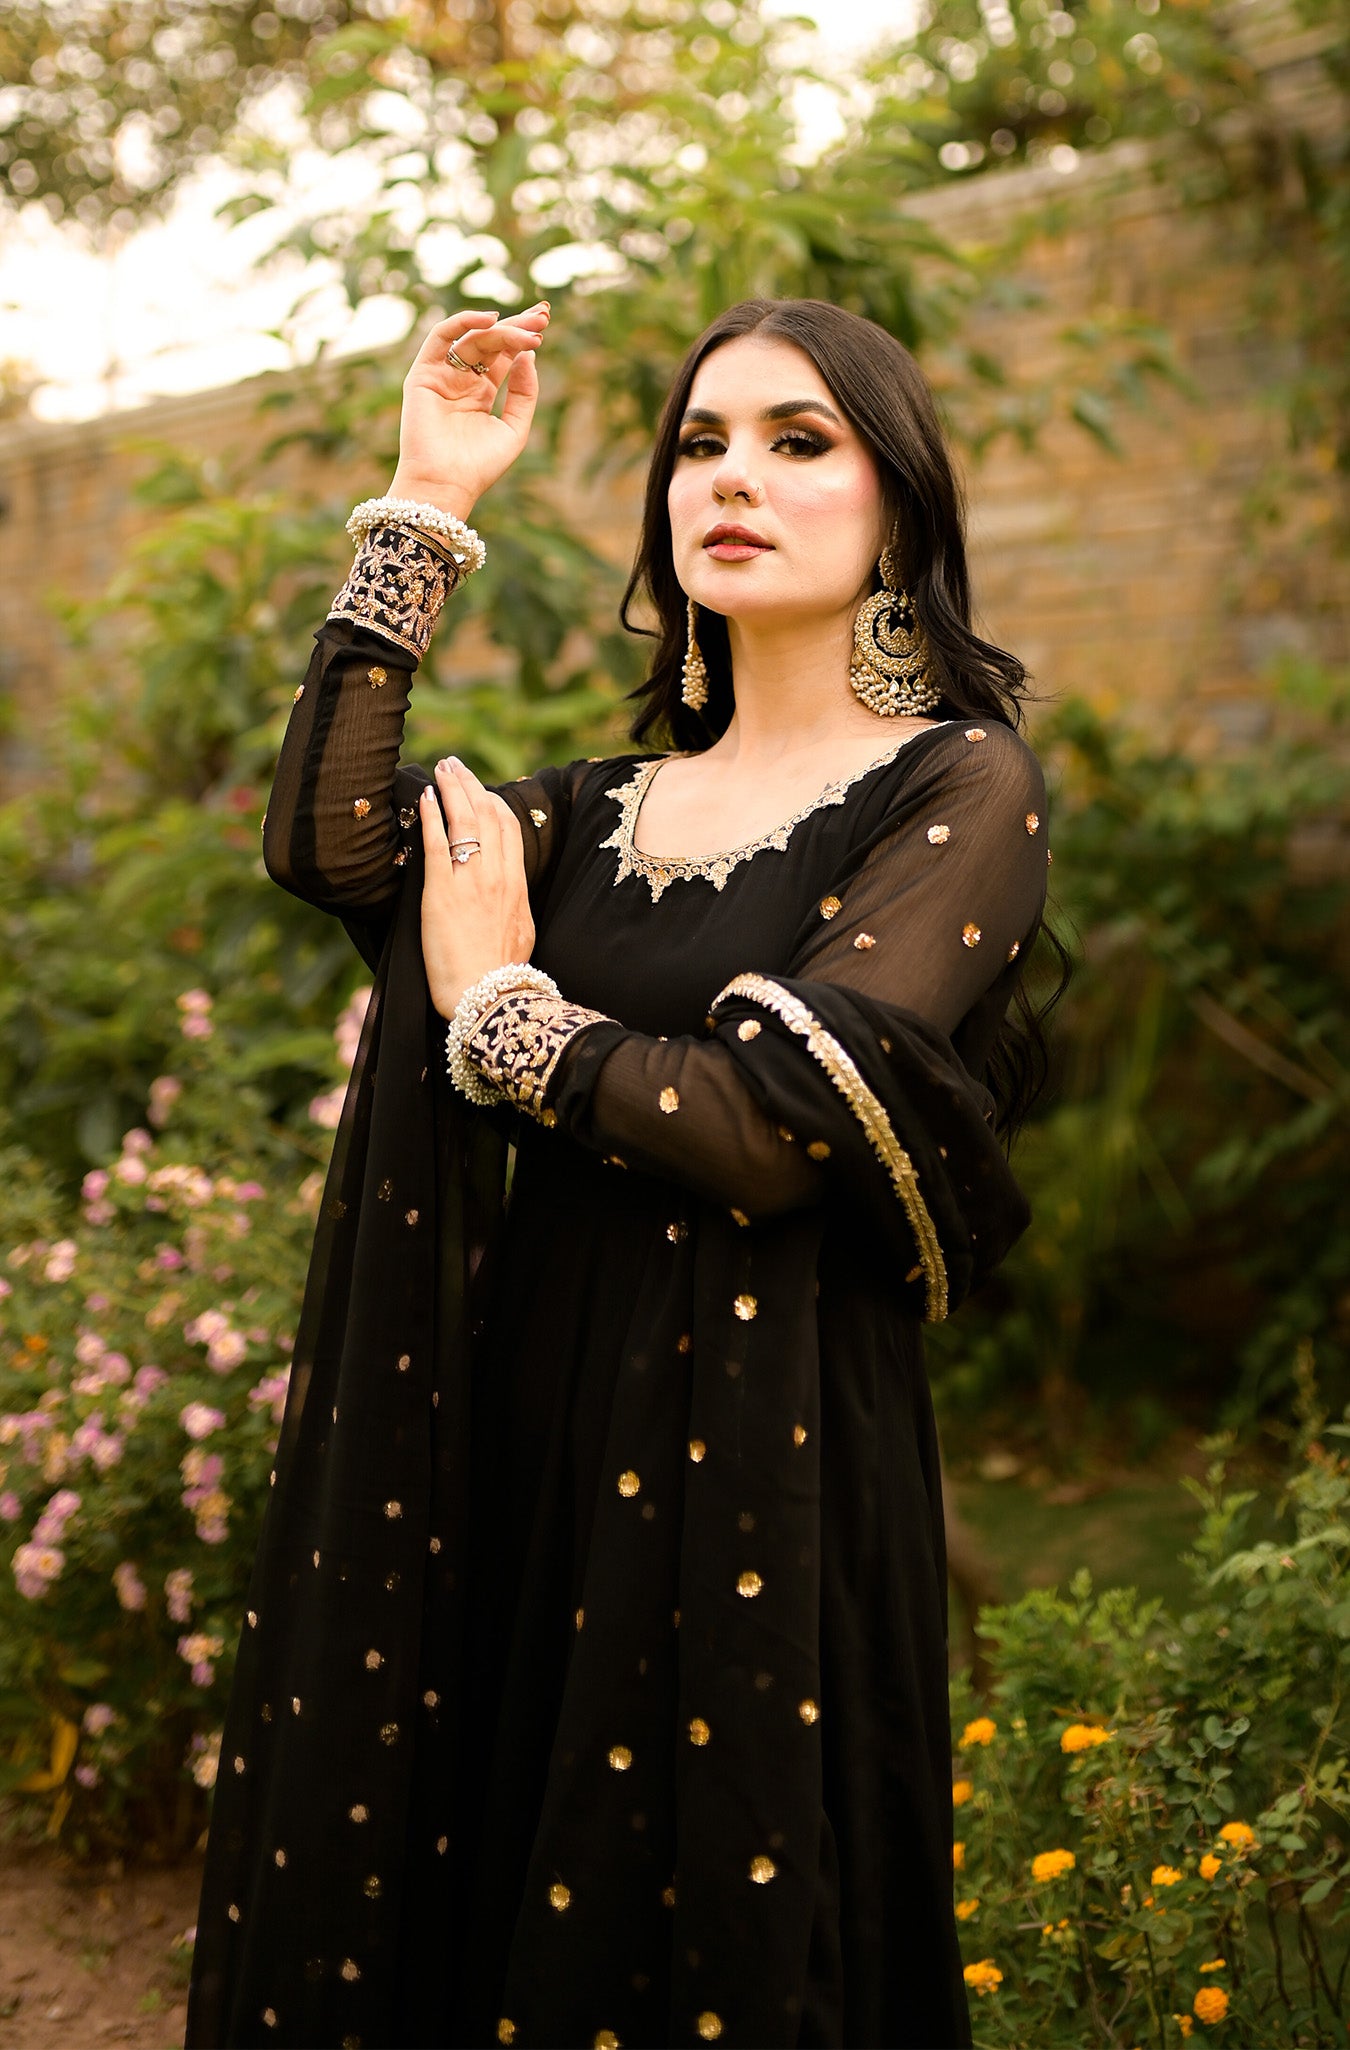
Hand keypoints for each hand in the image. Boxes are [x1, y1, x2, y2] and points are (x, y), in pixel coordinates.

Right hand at [389, 304, 549, 523]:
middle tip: (543, 315)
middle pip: (492, 341)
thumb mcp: (515, 429)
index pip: (504, 355)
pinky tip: (490, 320)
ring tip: (528, 330)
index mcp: (482, 392)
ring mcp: (442, 375)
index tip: (546, 320)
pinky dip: (463, 322)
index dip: (523, 336)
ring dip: (502, 329)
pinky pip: (441, 337)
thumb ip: (524, 393)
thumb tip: (529, 355)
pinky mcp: (423, 374)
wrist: (446, 485)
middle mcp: (462, 380)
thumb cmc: (479, 467)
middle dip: (518, 326)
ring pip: (473, 338)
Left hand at [419, 757, 535, 1018]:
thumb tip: (507, 900)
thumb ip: (514, 908)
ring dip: (452, 789)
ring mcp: (470, 883)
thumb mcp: (521, 934)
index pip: (509, 830)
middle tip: (454, 766)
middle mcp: (497, 877)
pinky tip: (425, 798)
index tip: (480, 790)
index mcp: (517, 887)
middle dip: (470, 785)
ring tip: (440, 769)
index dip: (494, 803)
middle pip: (488, 816)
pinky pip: (437, 845)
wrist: (488, 998)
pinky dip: (432, 817)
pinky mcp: (441, 893)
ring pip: (465, 821)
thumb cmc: (501, 976)